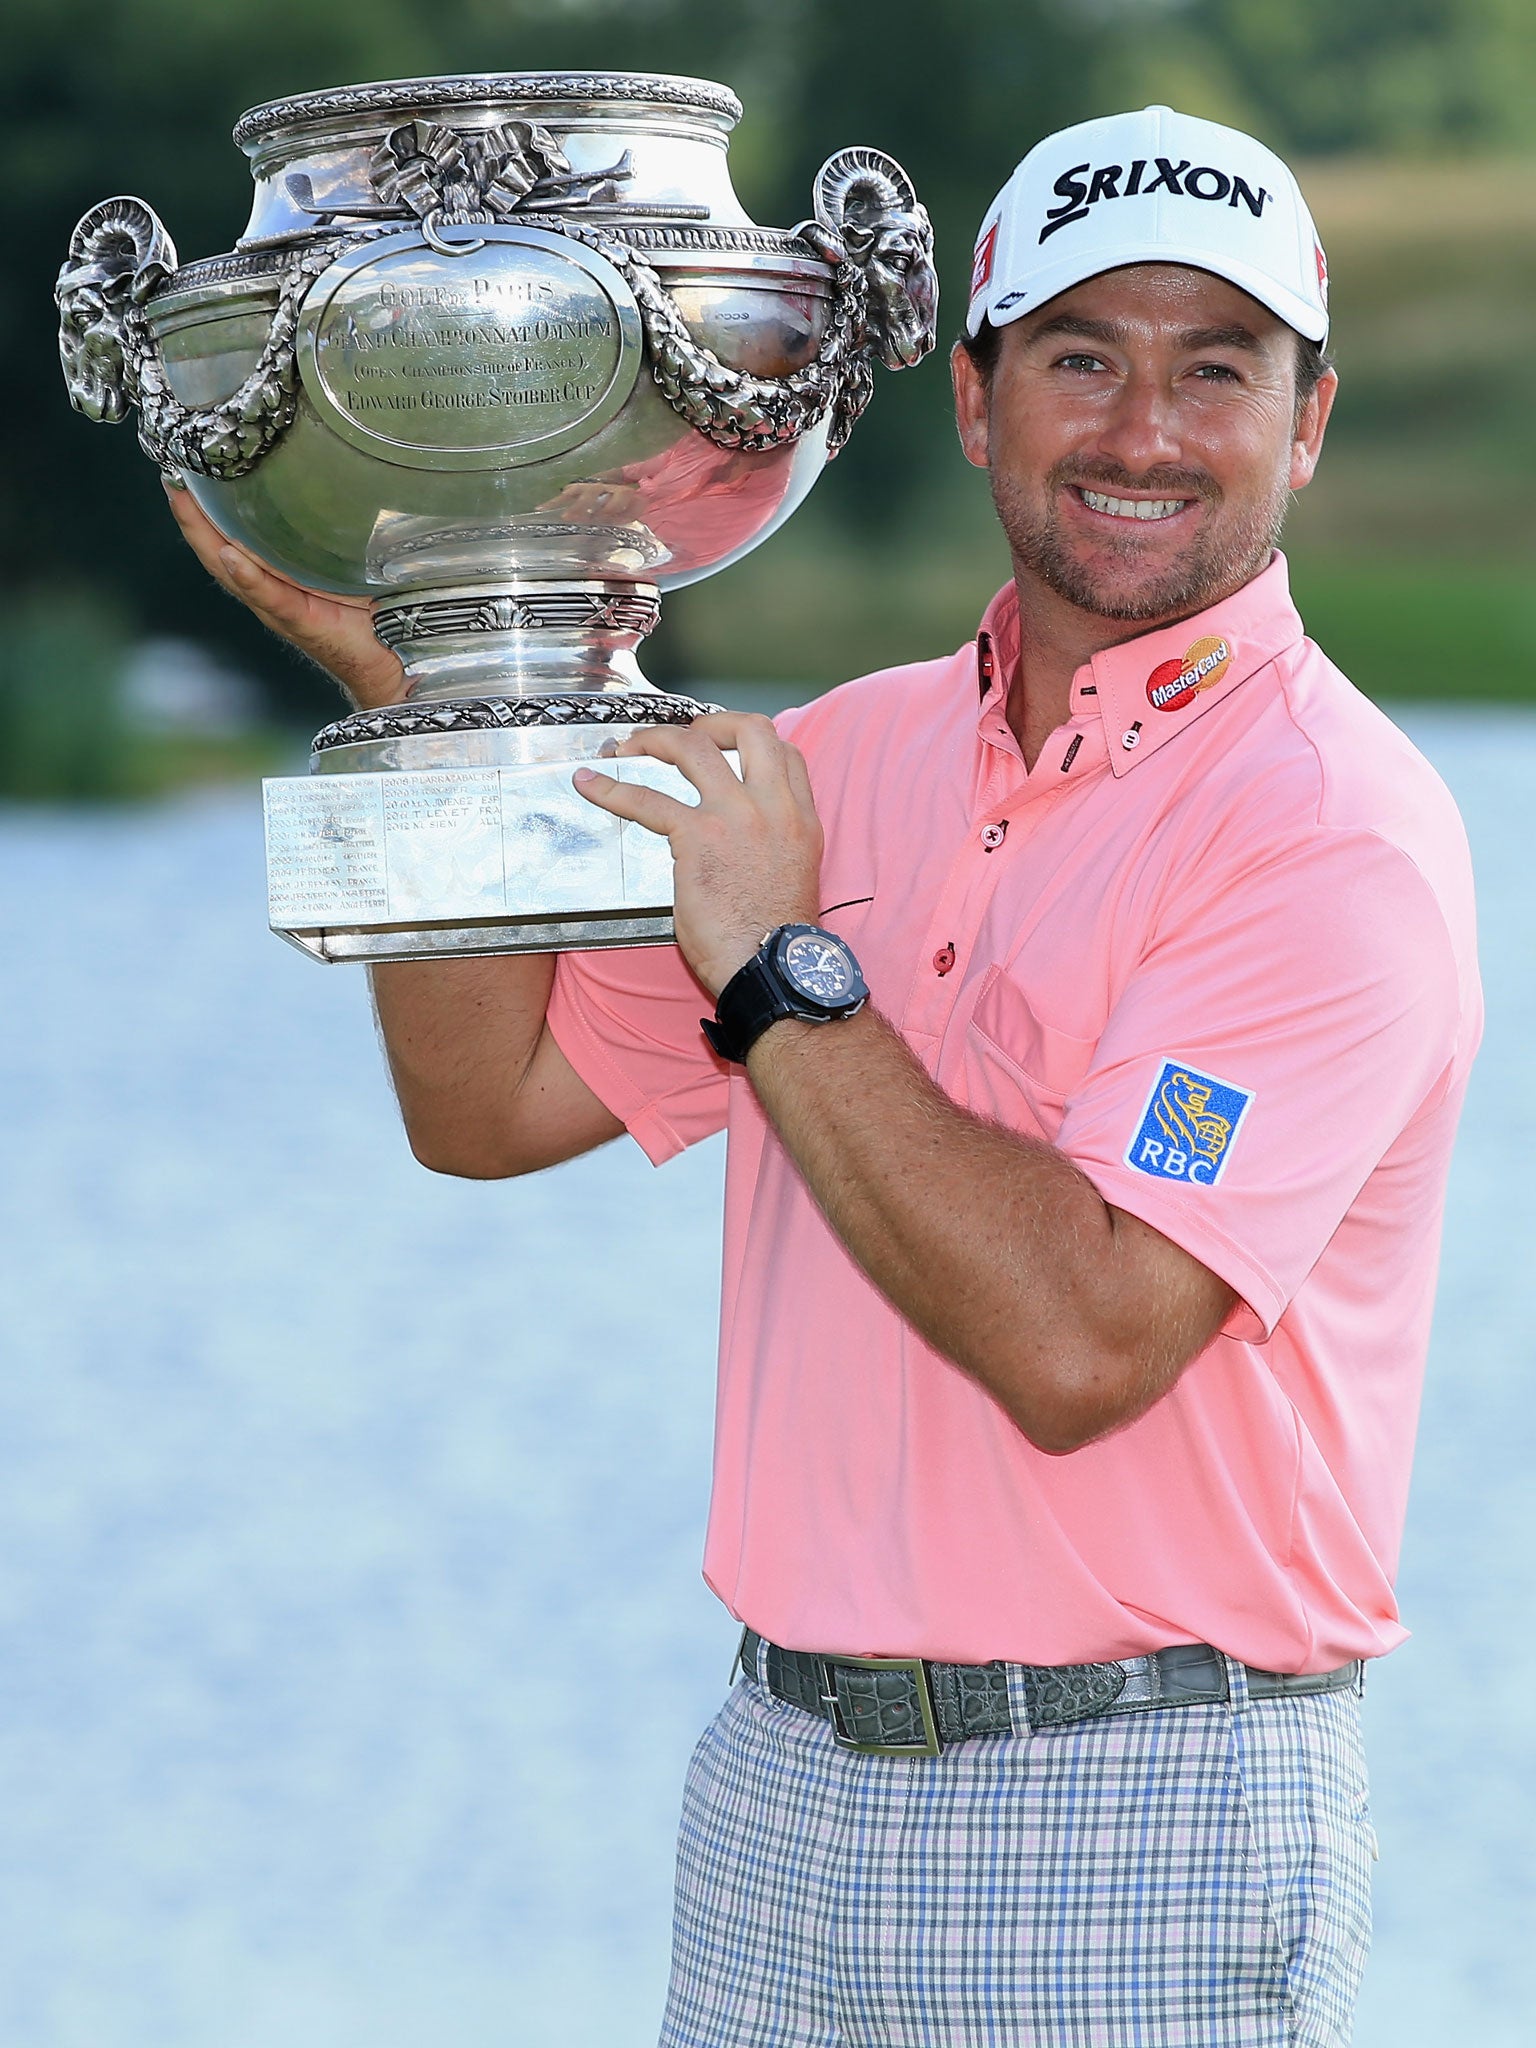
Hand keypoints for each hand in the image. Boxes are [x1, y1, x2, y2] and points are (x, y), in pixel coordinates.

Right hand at [162, 480, 405, 709]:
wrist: (394, 659)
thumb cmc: (373, 610)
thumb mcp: (348, 562)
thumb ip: (335, 532)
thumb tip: (342, 479)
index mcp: (278, 573)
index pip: (232, 536)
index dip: (206, 507)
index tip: (185, 469)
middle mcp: (271, 590)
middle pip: (217, 550)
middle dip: (191, 516)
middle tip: (172, 478)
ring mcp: (282, 607)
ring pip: (232, 570)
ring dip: (205, 537)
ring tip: (185, 504)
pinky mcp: (303, 622)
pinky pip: (272, 597)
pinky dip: (250, 578)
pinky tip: (232, 557)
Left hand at [573, 712, 823, 996]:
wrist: (772, 967)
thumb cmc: (775, 940)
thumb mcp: (790, 876)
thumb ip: (768, 846)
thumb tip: (733, 847)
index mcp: (801, 819)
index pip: (787, 754)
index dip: (753, 741)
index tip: (727, 746)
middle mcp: (773, 807)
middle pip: (749, 729)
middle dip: (712, 721)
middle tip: (683, 736)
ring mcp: (736, 816)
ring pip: (694, 746)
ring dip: (656, 738)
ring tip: (629, 747)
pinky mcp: (698, 835)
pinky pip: (646, 799)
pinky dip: (611, 788)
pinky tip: (589, 783)